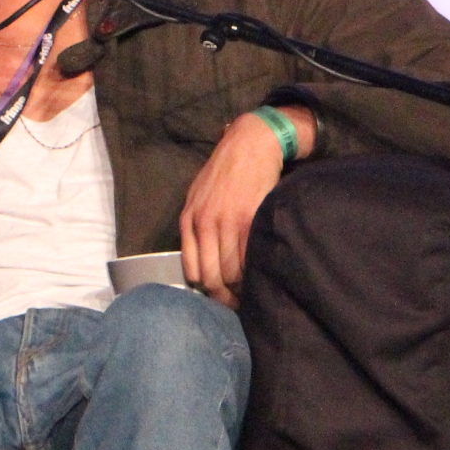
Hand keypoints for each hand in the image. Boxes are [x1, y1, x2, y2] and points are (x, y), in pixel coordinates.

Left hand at [179, 107, 314, 307]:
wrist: (249, 145)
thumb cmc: (223, 172)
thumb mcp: (197, 196)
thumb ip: (195, 225)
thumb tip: (200, 258)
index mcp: (189, 220)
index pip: (192, 270)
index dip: (205, 289)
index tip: (218, 296)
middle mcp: (205, 224)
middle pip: (212, 277)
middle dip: (224, 297)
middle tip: (237, 304)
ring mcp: (228, 223)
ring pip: (232, 272)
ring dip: (242, 287)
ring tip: (251, 291)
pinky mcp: (251, 219)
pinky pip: (250, 256)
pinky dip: (255, 270)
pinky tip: (261, 273)